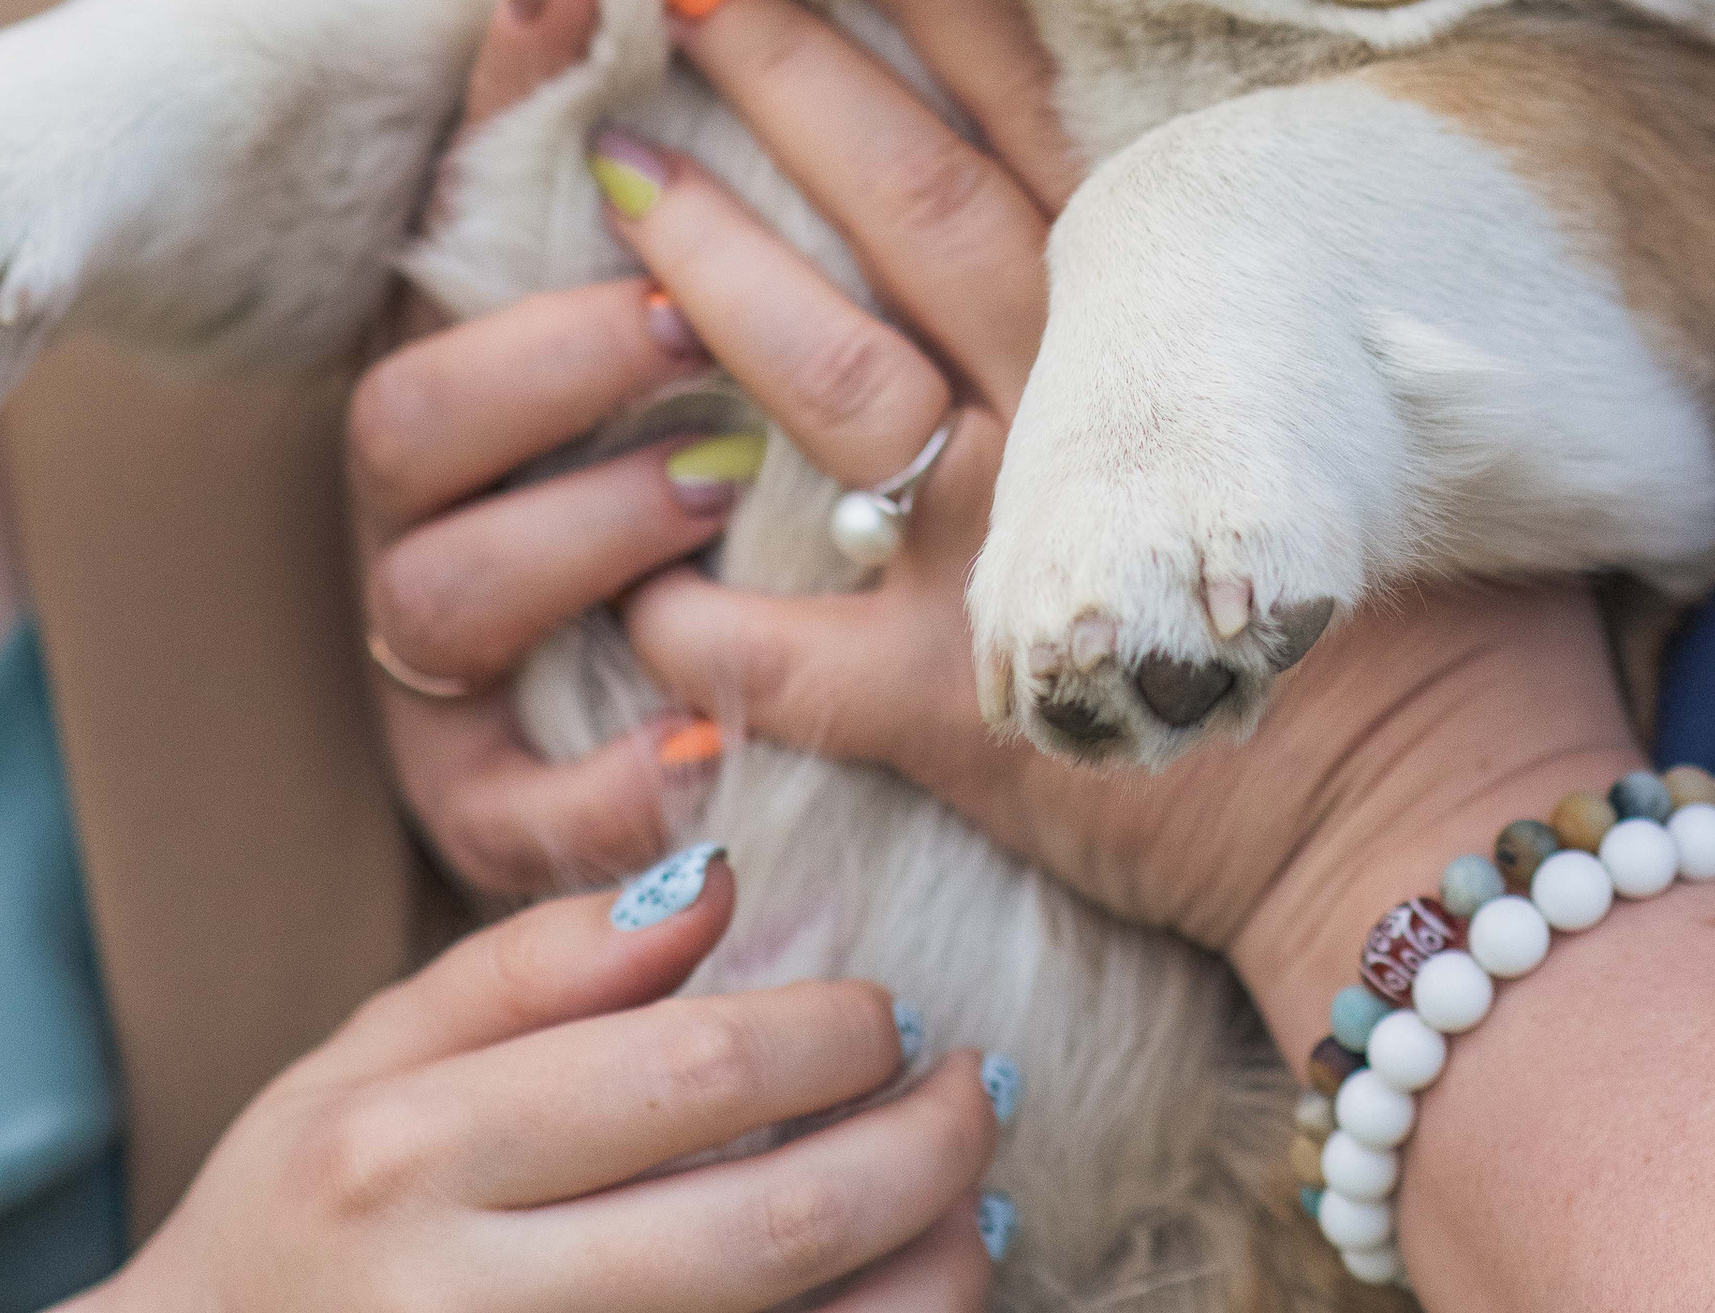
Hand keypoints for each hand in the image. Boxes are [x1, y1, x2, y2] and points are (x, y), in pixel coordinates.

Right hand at [95, 854, 1005, 1312]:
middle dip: (913, 1149)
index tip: (888, 1011)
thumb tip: (715, 882)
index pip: (683, 1075)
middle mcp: (465, 1301)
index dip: (826, 1035)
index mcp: (410, 1155)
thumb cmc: (298, 1221)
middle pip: (761, 1233)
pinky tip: (917, 1301)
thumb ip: (533, 965)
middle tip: (978, 1086)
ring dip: (925, 1277)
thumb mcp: (365, 1060)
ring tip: (973, 1205)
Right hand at [348, 0, 748, 896]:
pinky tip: (706, 747)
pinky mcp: (496, 803)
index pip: (423, 348)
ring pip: (452, 616)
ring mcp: (444, 672)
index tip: (659, 224)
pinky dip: (608, 790)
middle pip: (414, 468)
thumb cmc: (615, 395)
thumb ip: (550, 115)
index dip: (539, 306)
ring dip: (590, 554)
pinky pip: (517, 822)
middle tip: (700, 355)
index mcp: (435, 389)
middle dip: (559, 396)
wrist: (634, 632)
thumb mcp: (573, 257)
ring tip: (722, 508)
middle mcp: (413, 524)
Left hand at [608, 0, 1635, 977]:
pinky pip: (778, 649)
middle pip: (905, 202)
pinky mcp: (954, 703)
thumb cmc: (1443, 612)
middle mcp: (1068, 407)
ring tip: (616, 175)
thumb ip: (1261, 303)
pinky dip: (691, 607)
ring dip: (712, 269)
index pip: (1022, 117)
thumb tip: (1223, 189)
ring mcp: (1000, 547)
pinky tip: (621, 568)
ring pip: (824, 370)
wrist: (1433, 823)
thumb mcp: (1363, 404)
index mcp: (1162, 324)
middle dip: (791, 77)